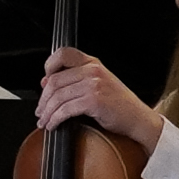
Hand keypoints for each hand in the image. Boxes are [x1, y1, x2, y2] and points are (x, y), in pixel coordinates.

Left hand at [38, 47, 164, 153]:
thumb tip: (46, 82)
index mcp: (93, 63)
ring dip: (47, 112)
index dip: (49, 66)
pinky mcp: (94, 101)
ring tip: (44, 121)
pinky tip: (53, 124)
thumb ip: (76, 79)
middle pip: (55, 81)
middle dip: (43, 99)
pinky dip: (55, 119)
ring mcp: (94, 84)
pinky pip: (65, 110)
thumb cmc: (119, 104)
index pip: (63, 54)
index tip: (44, 83)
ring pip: (58, 97)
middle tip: (40, 111)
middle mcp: (92, 70)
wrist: (138, 118)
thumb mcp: (99, 84)